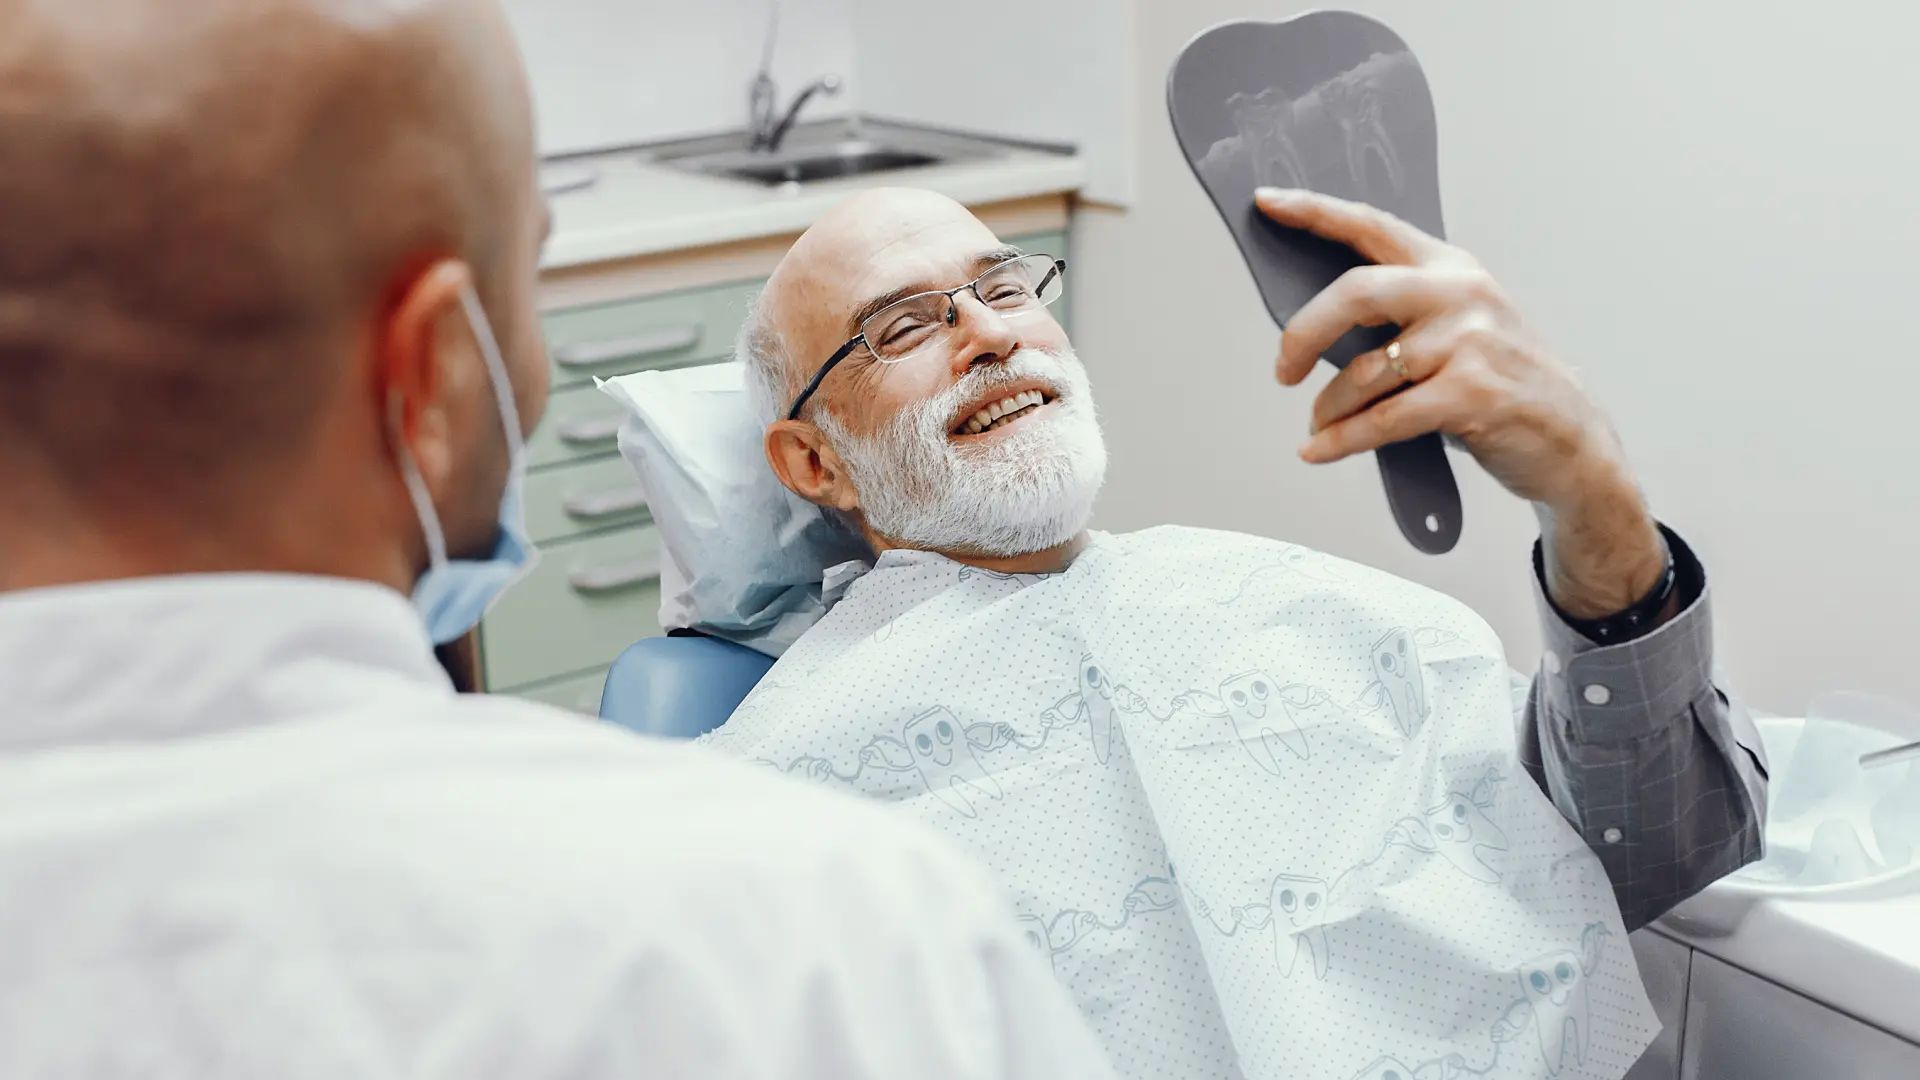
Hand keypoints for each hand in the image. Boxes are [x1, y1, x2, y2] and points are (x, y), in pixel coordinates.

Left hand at [1256, 187, 1665, 616]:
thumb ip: (1402, 314)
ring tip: (1320, 425)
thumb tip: (1316, 325)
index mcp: (1451, 268)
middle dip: (1303, 332)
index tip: (1267, 202)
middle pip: (1356, 293)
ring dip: (1329, 407)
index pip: (1372, 226)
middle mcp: (1461, 294)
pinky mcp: (1471, 394)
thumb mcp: (1462, 327)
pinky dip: (1342, 439)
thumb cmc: (1505, 382)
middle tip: (1281, 369)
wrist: (1572, 440)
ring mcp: (1470, 343)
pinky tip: (1320, 449)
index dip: (1314, 211)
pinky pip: (1383, 419)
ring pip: (1365, 371)